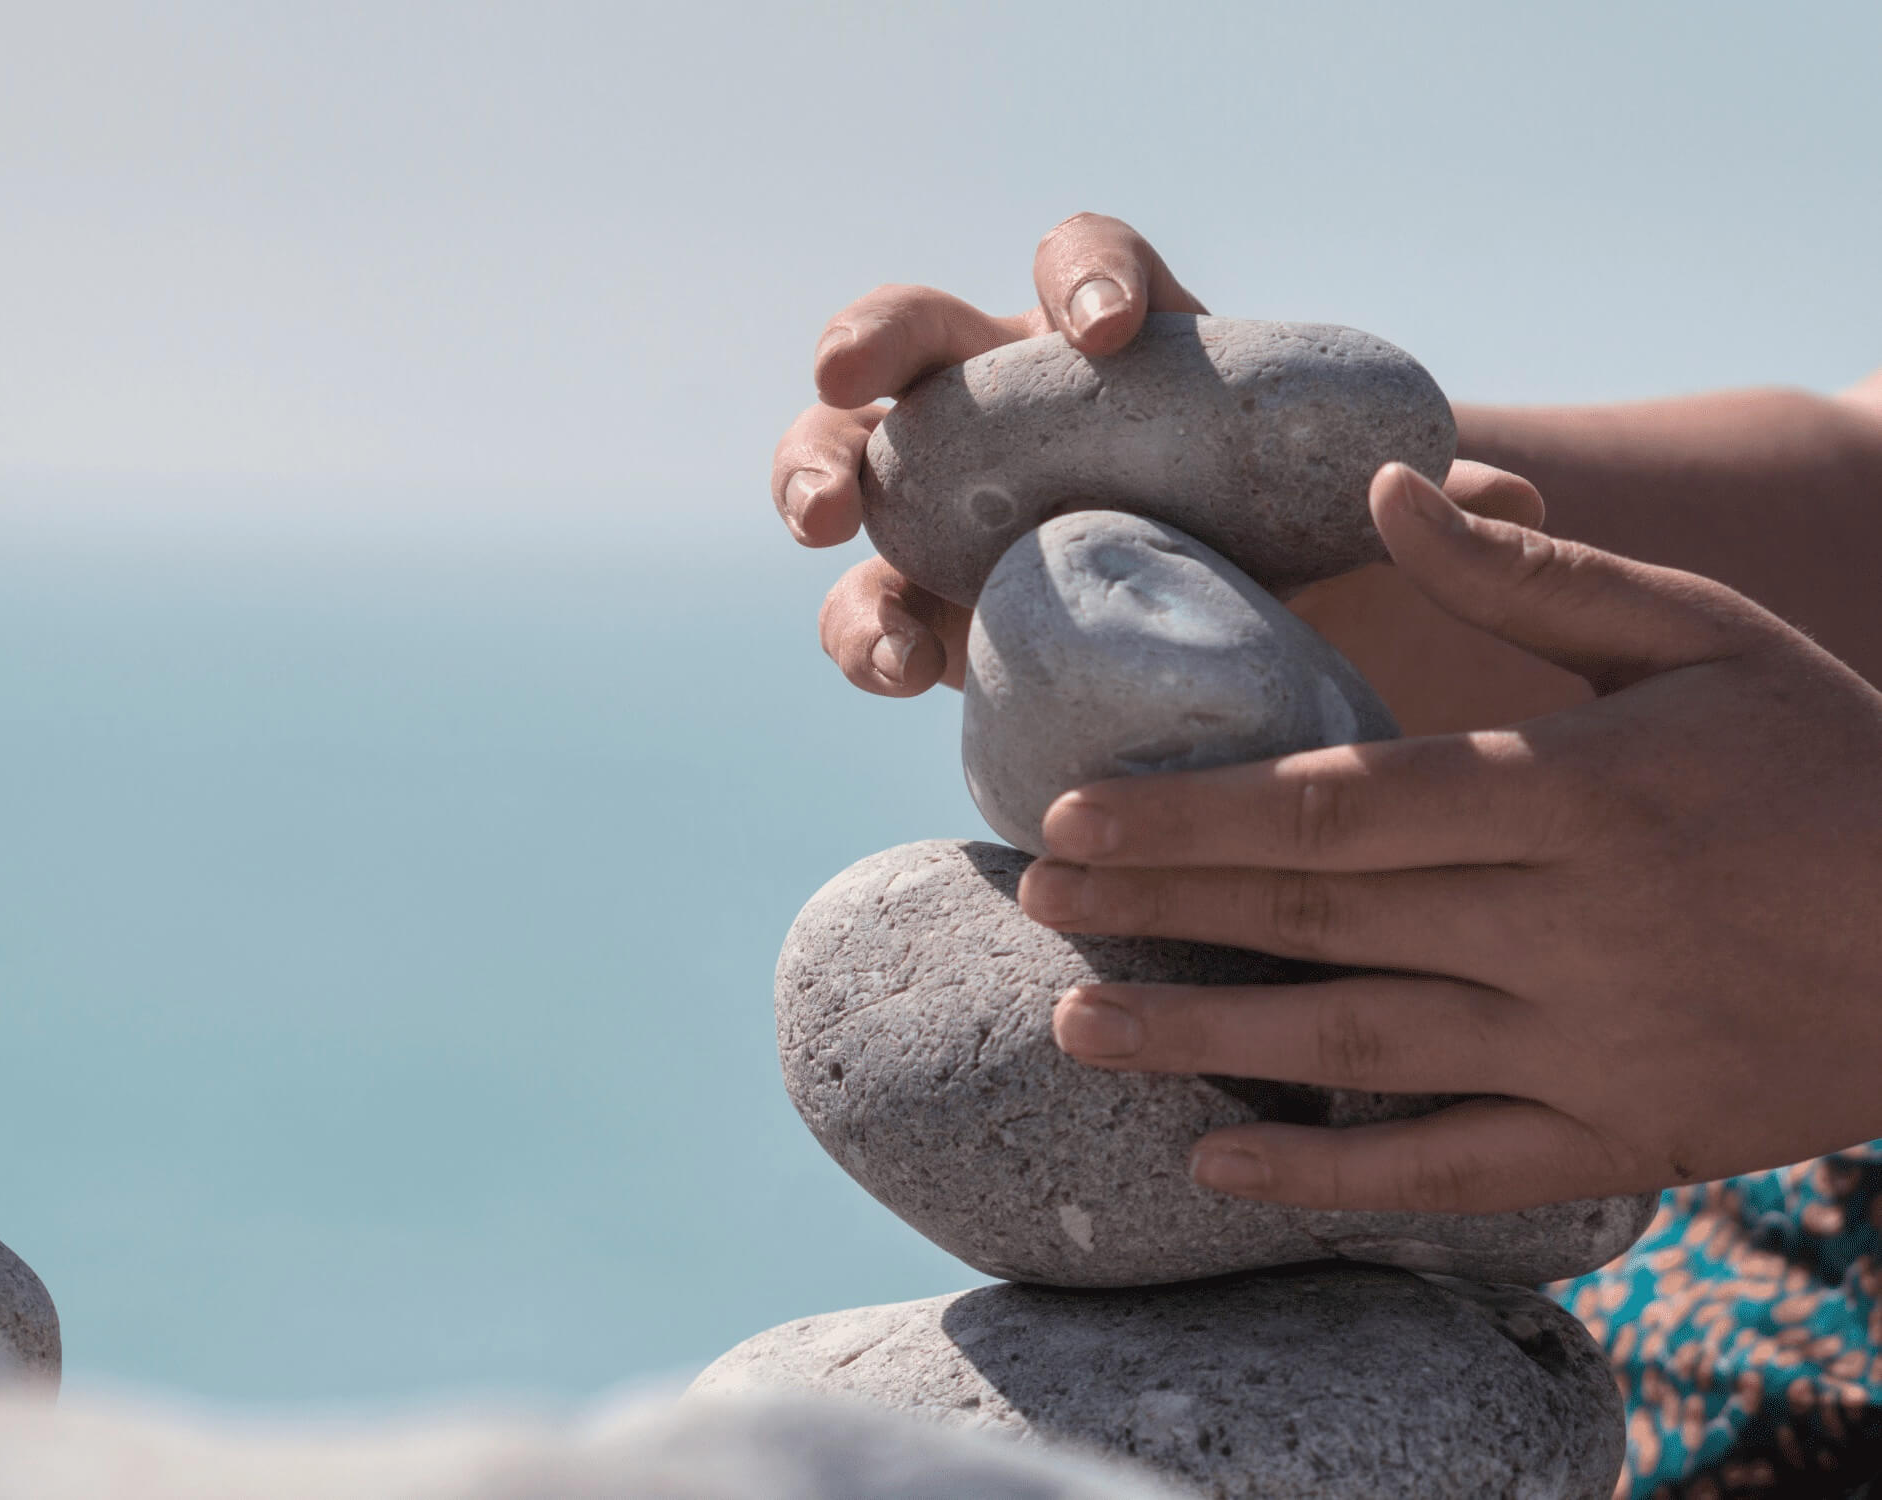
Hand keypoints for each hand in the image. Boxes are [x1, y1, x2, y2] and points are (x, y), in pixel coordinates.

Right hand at [771, 213, 1573, 732]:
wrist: (1237, 656)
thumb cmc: (1297, 557)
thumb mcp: (1359, 525)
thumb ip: (1421, 508)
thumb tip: (1505, 495)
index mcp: (1118, 351)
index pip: (1085, 265)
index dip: (1087, 279)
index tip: (1115, 333)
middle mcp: (1008, 405)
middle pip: (915, 333)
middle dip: (871, 339)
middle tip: (855, 376)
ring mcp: (945, 507)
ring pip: (846, 455)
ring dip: (811, 470)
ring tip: (823, 517)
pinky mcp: (921, 609)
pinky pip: (863, 607)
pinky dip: (860, 627)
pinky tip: (892, 667)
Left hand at [1027, 462, 1881, 1211]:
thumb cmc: (1836, 763)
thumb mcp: (1707, 635)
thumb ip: (1536, 572)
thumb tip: (1386, 486)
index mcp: (1577, 791)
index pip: (1340, 804)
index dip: (1192, 817)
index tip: (1070, 817)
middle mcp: (1570, 924)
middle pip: (1321, 919)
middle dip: (1162, 914)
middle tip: (1032, 904)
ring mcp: (1592, 1045)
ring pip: (1360, 1048)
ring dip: (1207, 1044)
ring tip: (1074, 1029)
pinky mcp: (1623, 1139)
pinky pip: (1451, 1170)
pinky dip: (1332, 1179)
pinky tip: (1219, 1166)